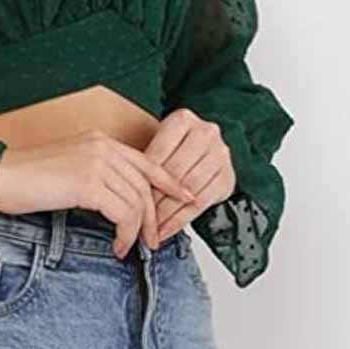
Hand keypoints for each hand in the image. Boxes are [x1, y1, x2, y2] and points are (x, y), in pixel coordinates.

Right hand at [0, 128, 198, 259]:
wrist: (0, 174)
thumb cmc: (26, 177)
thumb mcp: (69, 168)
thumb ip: (95, 175)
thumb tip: (116, 202)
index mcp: (98, 140)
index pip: (145, 160)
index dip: (168, 181)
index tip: (185, 197)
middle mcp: (101, 146)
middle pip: (146, 184)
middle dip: (154, 215)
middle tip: (154, 240)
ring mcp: (96, 162)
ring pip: (137, 200)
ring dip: (138, 230)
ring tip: (131, 247)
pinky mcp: (88, 183)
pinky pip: (122, 213)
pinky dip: (125, 234)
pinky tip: (117, 245)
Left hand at [139, 108, 235, 247]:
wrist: (200, 151)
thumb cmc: (172, 148)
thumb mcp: (156, 145)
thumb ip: (144, 161)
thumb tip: (122, 186)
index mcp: (183, 119)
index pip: (160, 151)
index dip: (144, 176)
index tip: (130, 196)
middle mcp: (206, 133)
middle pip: (176, 171)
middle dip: (155, 198)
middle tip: (139, 217)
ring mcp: (220, 154)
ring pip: (190, 189)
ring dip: (168, 213)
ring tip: (151, 228)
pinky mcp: (227, 177)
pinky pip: (202, 203)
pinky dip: (182, 219)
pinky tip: (167, 229)